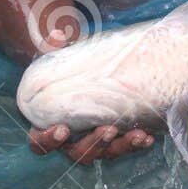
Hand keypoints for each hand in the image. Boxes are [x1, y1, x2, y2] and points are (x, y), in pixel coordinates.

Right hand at [23, 27, 153, 163]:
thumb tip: (57, 34)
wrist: (89, 74)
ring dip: (121, 146)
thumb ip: (55, 49)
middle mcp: (72, 139)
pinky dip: (136, 144)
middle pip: (78, 153)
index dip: (48, 141)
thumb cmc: (68, 71)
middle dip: (94, 144)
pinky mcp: (116, 140)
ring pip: (105, 154)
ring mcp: (95, 142)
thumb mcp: (59, 59)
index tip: (62, 129)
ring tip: (136, 134)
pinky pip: (126, 148)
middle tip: (109, 129)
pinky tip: (148, 138)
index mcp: (51, 124)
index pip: (39, 142)